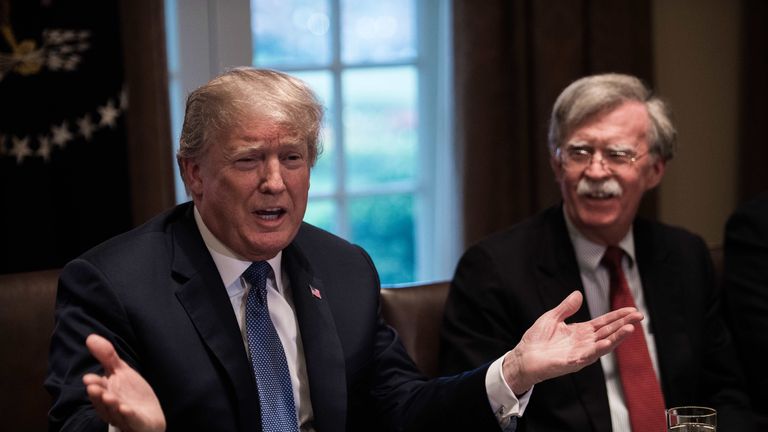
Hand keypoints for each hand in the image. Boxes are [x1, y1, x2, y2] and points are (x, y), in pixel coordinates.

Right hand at [82, 334, 165, 431]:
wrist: (150, 416)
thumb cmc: (131, 395)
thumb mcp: (121, 372)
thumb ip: (107, 357)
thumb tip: (90, 337)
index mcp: (106, 394)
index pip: (98, 388)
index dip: (94, 383)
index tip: (88, 378)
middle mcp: (112, 407)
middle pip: (103, 401)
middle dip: (98, 395)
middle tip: (94, 387)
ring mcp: (124, 417)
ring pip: (115, 412)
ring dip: (111, 405)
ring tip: (110, 397)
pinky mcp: (138, 424)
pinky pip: (132, 421)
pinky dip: (128, 416)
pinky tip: (126, 409)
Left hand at [502, 291, 641, 394]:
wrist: (523, 356)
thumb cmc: (536, 339)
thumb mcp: (552, 318)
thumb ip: (566, 308)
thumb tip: (578, 293)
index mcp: (580, 331)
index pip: (603, 323)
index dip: (617, 316)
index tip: (632, 310)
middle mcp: (584, 342)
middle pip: (608, 332)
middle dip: (624, 324)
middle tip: (639, 316)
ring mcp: (580, 353)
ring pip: (603, 344)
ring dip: (617, 337)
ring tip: (630, 328)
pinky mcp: (572, 362)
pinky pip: (588, 355)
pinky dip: (598, 349)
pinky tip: (608, 343)